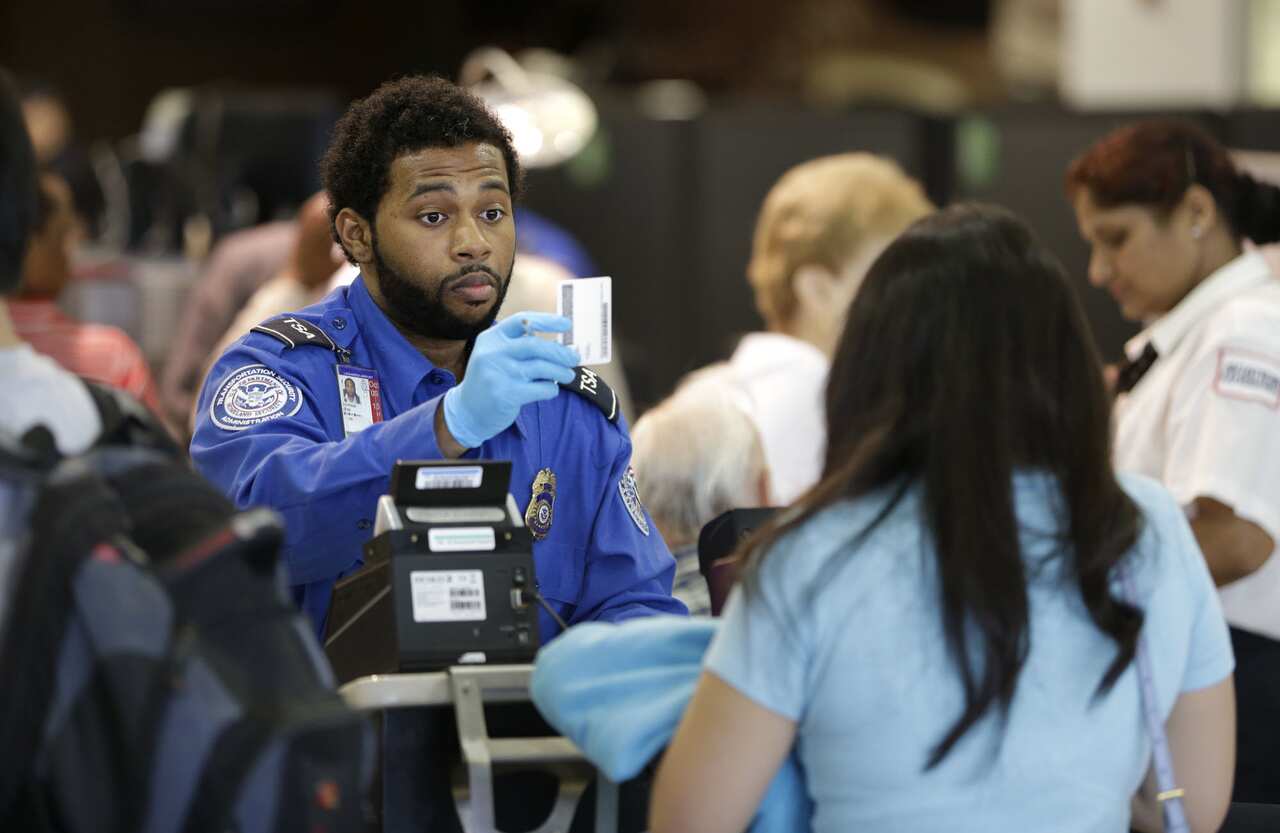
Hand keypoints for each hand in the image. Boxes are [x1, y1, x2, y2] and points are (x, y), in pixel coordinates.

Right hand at [441, 312, 577, 448]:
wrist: (467, 411)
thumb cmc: (491, 379)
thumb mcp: (495, 355)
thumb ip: (520, 346)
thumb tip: (561, 344)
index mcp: (492, 338)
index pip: (522, 320)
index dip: (547, 321)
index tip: (567, 324)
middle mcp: (493, 353)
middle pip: (535, 346)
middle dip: (560, 352)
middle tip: (574, 358)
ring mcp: (499, 374)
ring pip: (541, 368)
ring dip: (560, 372)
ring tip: (568, 375)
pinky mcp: (506, 395)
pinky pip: (540, 388)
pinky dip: (551, 389)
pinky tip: (551, 390)